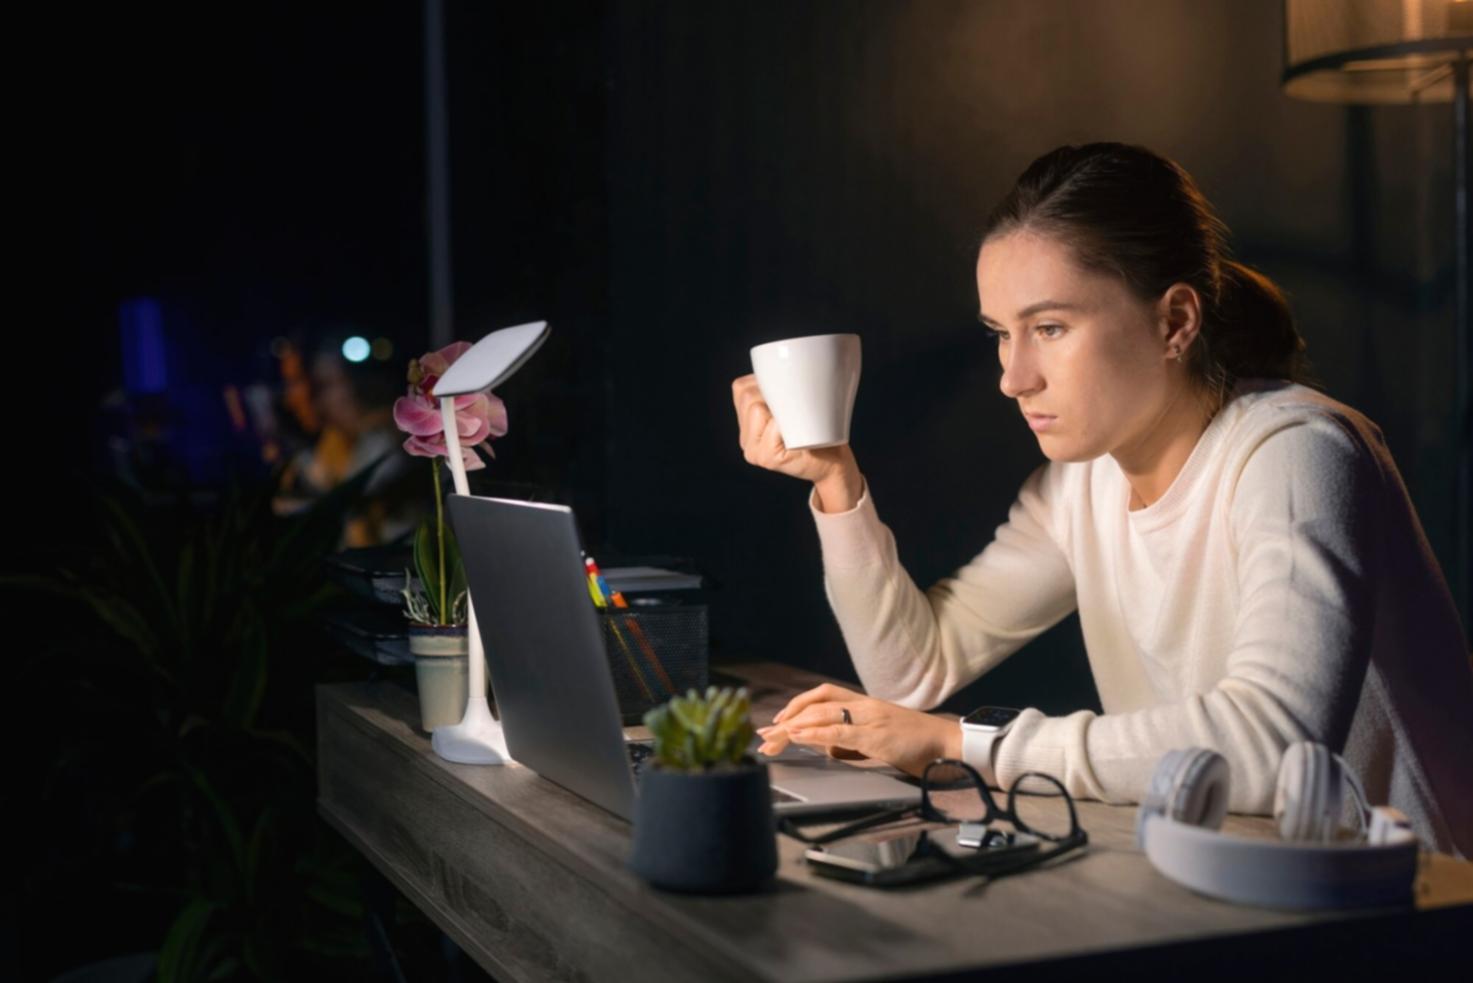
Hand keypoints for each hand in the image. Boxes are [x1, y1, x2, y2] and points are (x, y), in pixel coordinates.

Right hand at [731, 374, 859, 491]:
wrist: (835, 463)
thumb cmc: (819, 430)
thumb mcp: (794, 406)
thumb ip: (780, 391)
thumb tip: (781, 362)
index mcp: (746, 426)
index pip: (741, 388)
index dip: (764, 381)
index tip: (788, 391)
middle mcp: (746, 441)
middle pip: (748, 397)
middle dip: (774, 392)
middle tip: (799, 406)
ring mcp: (754, 452)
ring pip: (757, 409)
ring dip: (782, 407)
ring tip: (799, 421)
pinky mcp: (768, 460)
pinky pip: (772, 427)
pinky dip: (785, 424)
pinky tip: (797, 433)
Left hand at [755, 683, 961, 777]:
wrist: (946, 743)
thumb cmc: (915, 744)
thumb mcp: (876, 740)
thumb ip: (852, 740)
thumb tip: (827, 748)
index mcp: (863, 704)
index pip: (822, 696)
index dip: (796, 706)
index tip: (776, 723)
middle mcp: (863, 705)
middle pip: (815, 706)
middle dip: (785, 720)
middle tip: (763, 736)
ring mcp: (870, 717)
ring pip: (821, 716)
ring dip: (792, 728)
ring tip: (772, 739)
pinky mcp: (876, 735)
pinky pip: (839, 731)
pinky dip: (815, 733)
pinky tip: (798, 737)